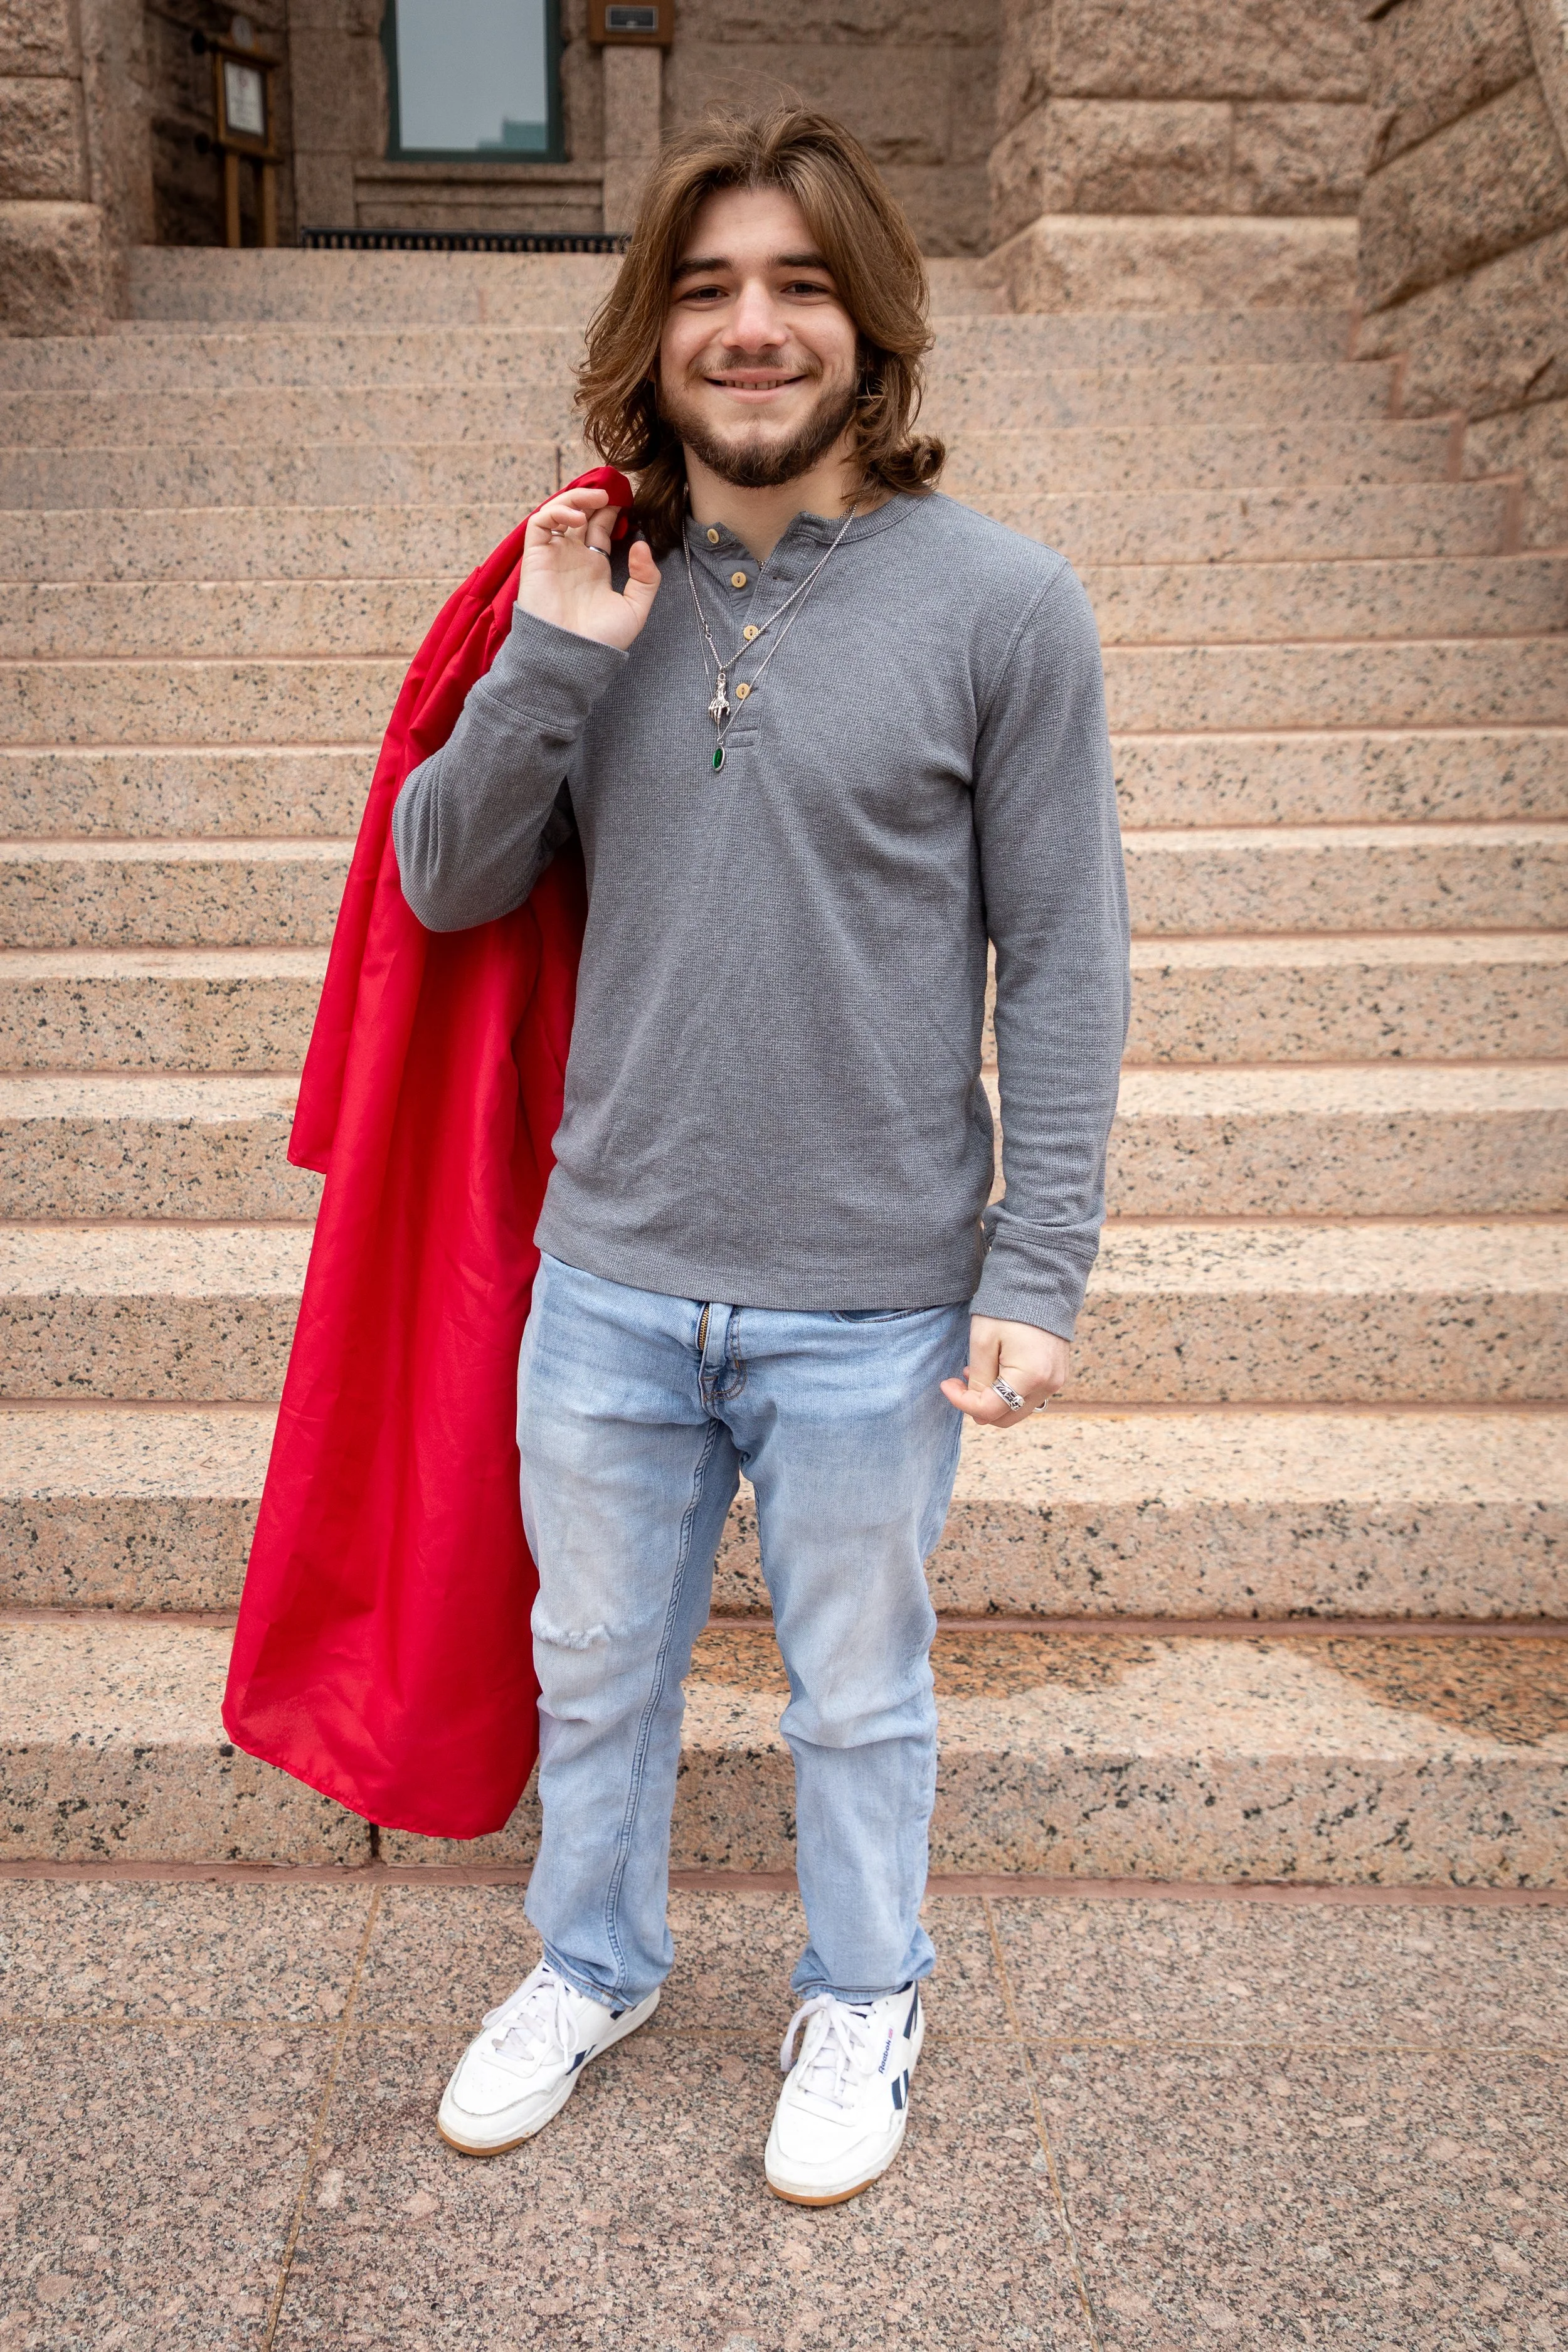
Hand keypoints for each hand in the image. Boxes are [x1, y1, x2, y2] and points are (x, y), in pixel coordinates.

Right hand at [517, 486, 659, 650]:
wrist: (571, 656)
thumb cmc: (601, 640)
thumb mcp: (636, 609)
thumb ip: (646, 578)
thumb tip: (641, 544)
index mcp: (595, 567)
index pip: (601, 528)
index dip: (612, 511)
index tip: (628, 500)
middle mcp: (573, 557)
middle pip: (582, 515)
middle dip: (596, 498)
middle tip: (614, 490)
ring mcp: (554, 555)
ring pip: (559, 512)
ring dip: (577, 499)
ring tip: (598, 498)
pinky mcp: (536, 557)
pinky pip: (540, 522)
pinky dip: (557, 512)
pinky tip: (578, 519)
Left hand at [941, 1316, 1069, 1427]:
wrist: (1039, 1283)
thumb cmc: (1009, 1308)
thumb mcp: (983, 1342)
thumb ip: (979, 1379)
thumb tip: (978, 1411)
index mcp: (1031, 1377)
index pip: (990, 1410)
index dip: (962, 1402)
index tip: (946, 1384)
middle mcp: (1048, 1384)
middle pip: (1006, 1417)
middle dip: (978, 1405)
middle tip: (960, 1381)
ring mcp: (1056, 1380)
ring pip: (1017, 1408)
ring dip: (994, 1398)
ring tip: (976, 1371)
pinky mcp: (1057, 1374)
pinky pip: (1029, 1395)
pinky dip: (1009, 1390)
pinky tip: (996, 1368)